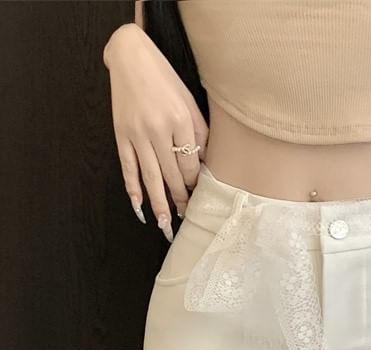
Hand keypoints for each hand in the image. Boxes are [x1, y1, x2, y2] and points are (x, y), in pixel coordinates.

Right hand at [103, 23, 209, 241]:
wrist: (131, 57)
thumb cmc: (166, 81)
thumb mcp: (190, 102)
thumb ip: (200, 133)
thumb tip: (203, 165)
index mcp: (180, 121)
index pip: (189, 165)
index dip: (194, 184)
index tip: (196, 195)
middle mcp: (158, 130)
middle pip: (171, 175)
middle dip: (179, 199)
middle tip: (185, 216)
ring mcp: (137, 133)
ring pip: (150, 177)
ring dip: (159, 203)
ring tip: (165, 224)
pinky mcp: (121, 134)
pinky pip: (128, 167)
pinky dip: (133, 189)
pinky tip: (139, 207)